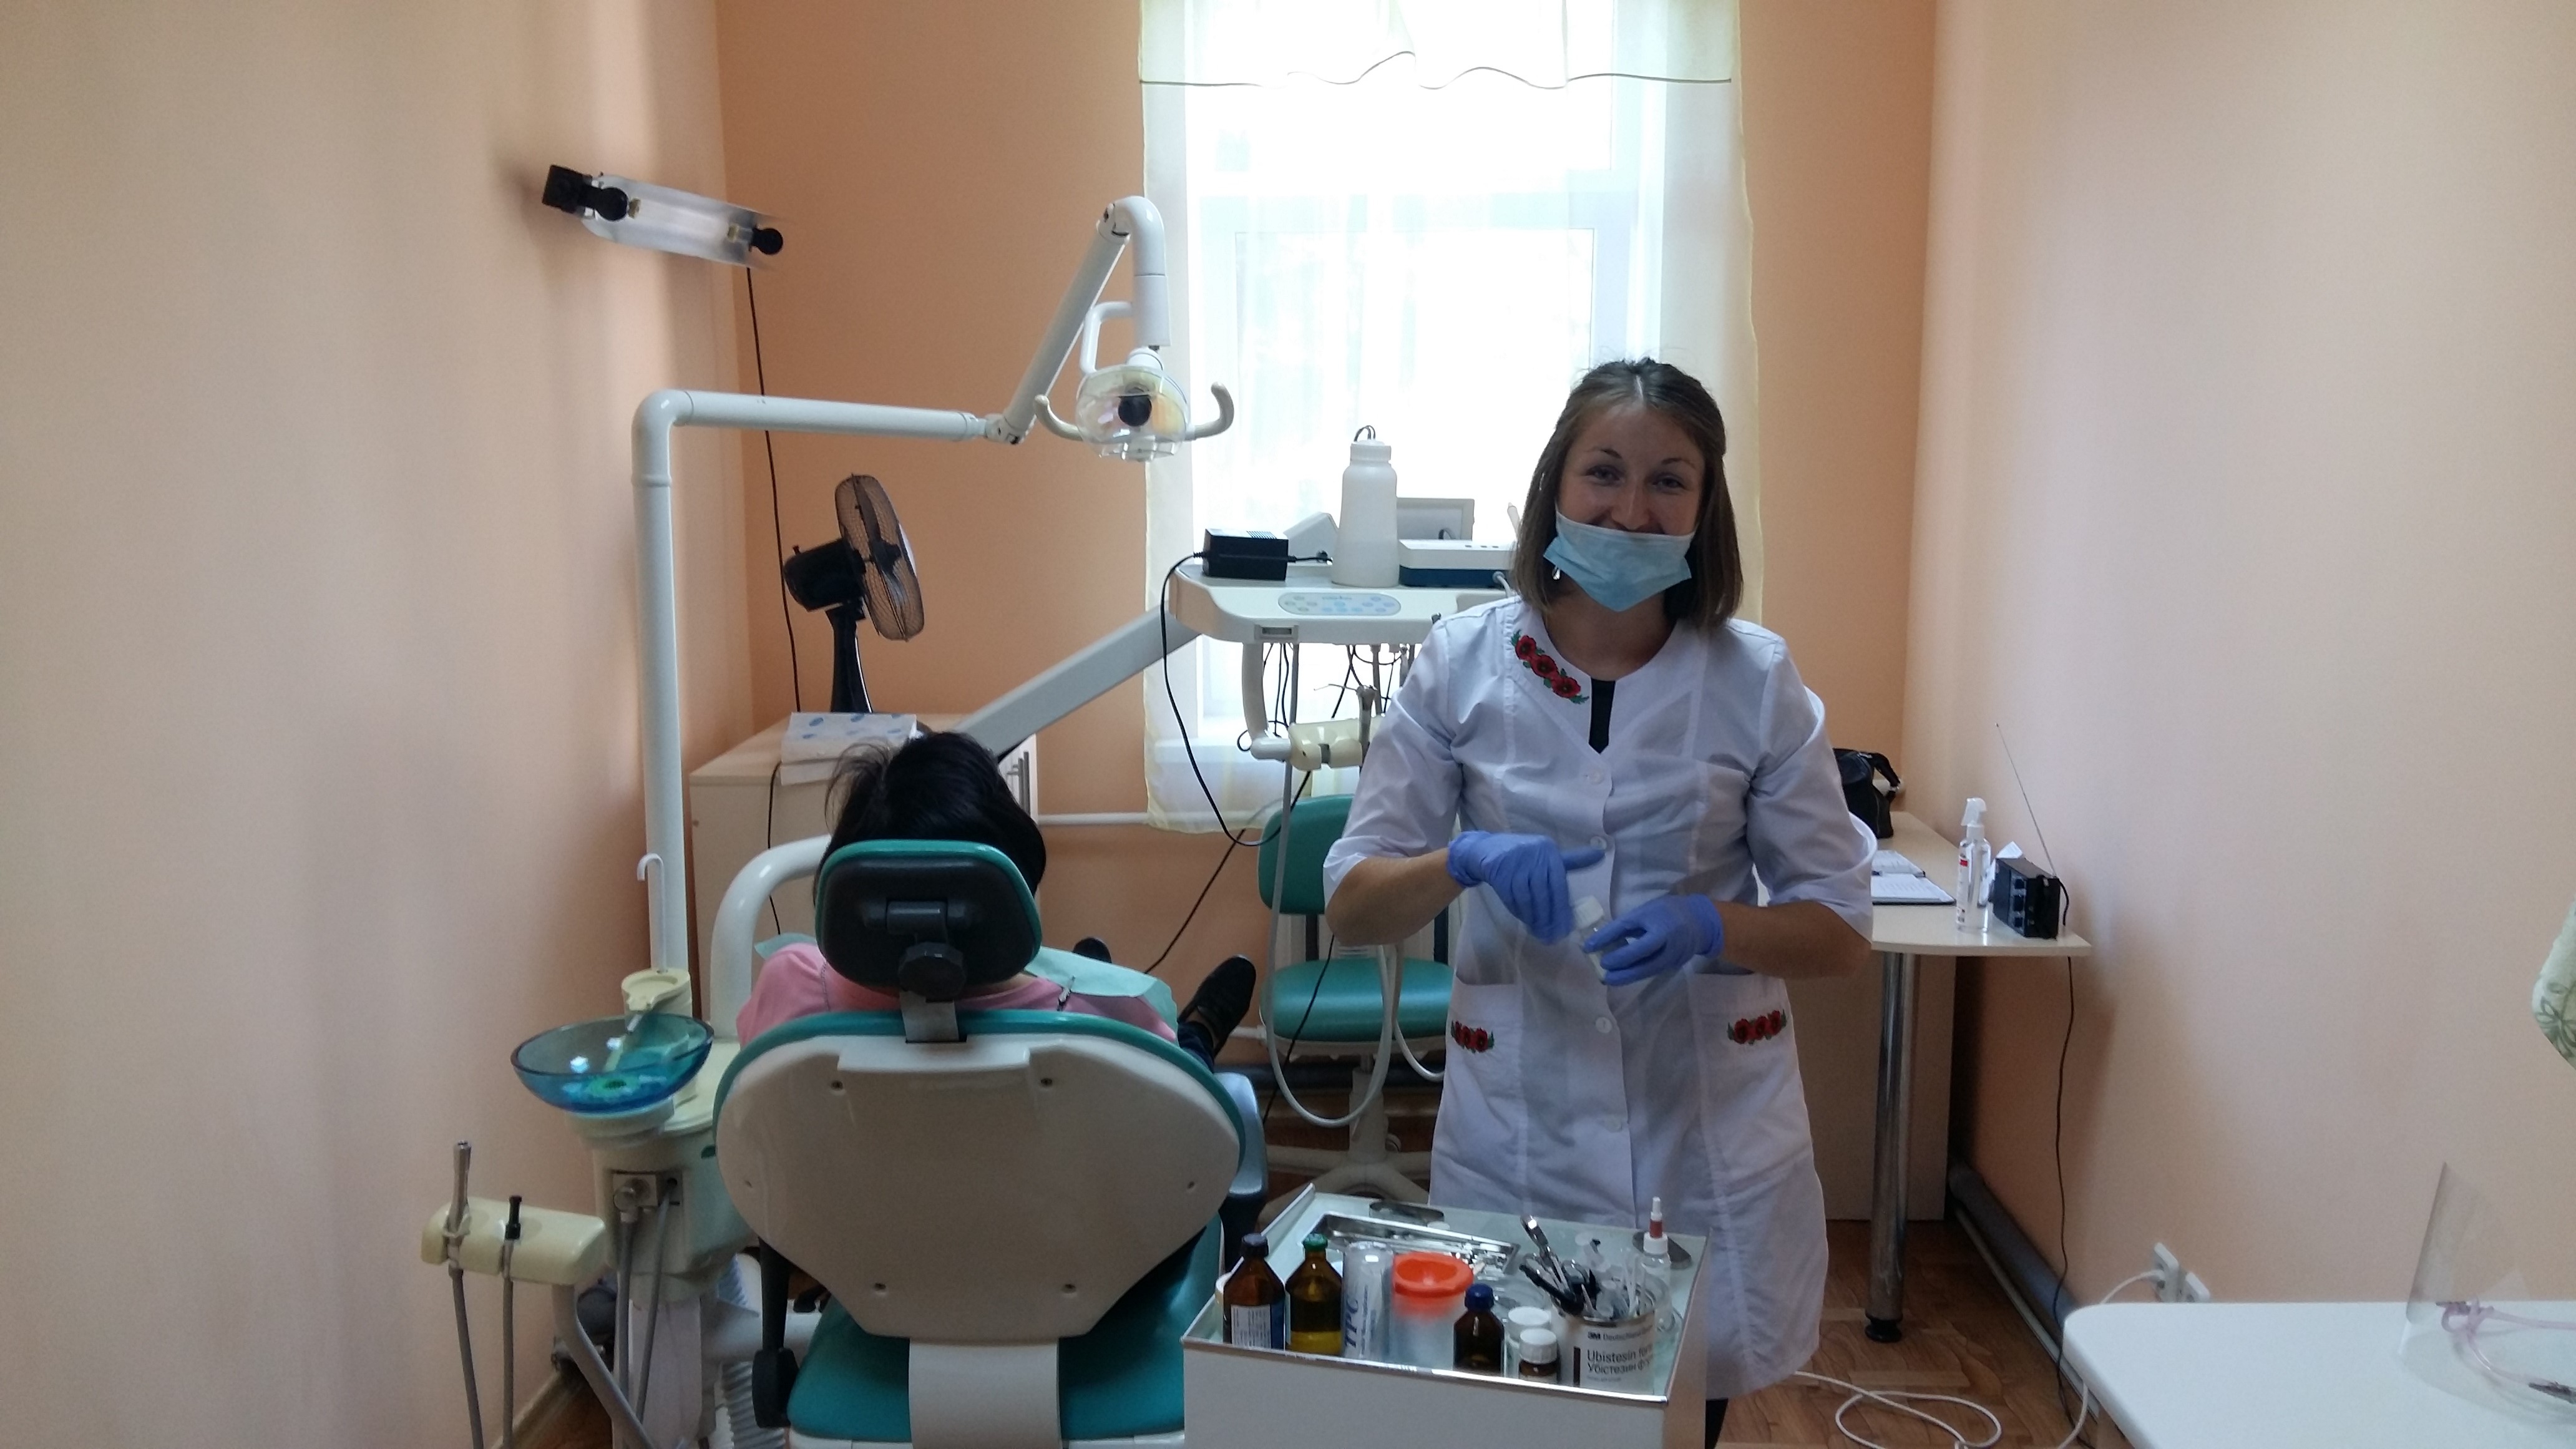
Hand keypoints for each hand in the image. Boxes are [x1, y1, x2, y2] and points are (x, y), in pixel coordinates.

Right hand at [1444, 831, 1605, 941]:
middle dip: (1549, 919)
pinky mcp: (1499, 870)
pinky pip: (1513, 898)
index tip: (1566, 929)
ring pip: (1529, 899)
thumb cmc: (1523, 857)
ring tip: (1539, 933)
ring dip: (1534, 919)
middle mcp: (1534, 854)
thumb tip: (1601, 854)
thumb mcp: (1546, 856)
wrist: (1486, 849)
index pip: (1560, 885)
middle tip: (1552, 938)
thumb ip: (1572, 861)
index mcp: (1549, 851)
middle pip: (1545, 894)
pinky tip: (1525, 921)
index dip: (1562, 910)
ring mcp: (1515, 862)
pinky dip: (1520, 912)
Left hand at [1584, 894, 1724, 984]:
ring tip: (1608, 978)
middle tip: (1602, 971)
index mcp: (1658, 922)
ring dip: (1626, 976)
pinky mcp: (1673, 965)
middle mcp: (1667, 941)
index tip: (1588, 947)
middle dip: (1620, 966)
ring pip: (1646, 970)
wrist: (1701, 922)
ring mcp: (1673, 956)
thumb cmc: (1668, 911)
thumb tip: (1600, 938)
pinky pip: (1651, 971)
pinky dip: (1636, 973)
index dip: (1606, 938)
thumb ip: (1626, 925)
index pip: (1627, 929)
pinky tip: (1623, 975)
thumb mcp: (1646, 911)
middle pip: (1641, 957)